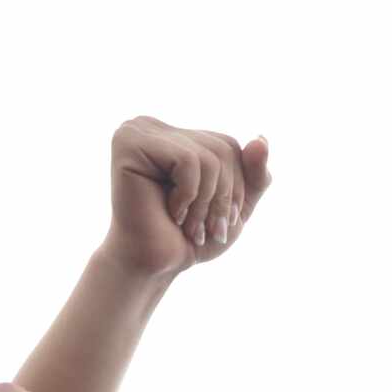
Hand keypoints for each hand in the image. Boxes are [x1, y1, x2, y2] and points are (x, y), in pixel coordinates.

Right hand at [105, 117, 272, 276]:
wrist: (154, 265)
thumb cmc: (189, 238)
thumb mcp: (235, 206)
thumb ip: (253, 174)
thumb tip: (261, 139)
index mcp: (174, 135)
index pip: (228, 145)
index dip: (235, 187)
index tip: (221, 223)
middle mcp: (153, 126)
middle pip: (222, 148)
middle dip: (224, 197)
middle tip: (207, 230)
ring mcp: (138, 131)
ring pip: (208, 157)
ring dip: (206, 202)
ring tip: (190, 226)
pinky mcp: (130, 143)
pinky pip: (188, 161)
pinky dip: (189, 195)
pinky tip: (170, 212)